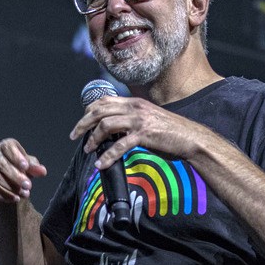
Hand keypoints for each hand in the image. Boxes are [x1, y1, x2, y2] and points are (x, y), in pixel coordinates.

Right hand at [0, 138, 47, 203]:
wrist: (6, 177)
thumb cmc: (19, 167)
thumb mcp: (29, 165)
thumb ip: (35, 167)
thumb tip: (42, 171)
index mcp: (5, 146)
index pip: (8, 148)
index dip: (16, 157)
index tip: (25, 166)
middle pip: (2, 164)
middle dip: (16, 176)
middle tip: (28, 185)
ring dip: (11, 188)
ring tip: (25, 194)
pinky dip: (4, 195)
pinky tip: (15, 199)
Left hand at [70, 96, 207, 168]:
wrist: (190, 138)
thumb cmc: (170, 132)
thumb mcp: (148, 120)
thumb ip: (131, 120)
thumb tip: (114, 131)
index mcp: (134, 103)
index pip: (104, 100)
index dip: (89, 110)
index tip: (82, 122)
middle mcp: (134, 108)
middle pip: (100, 110)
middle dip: (83, 123)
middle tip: (74, 135)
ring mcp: (139, 120)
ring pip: (106, 125)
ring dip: (93, 138)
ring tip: (87, 149)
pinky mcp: (144, 135)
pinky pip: (119, 145)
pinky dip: (107, 155)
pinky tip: (101, 164)